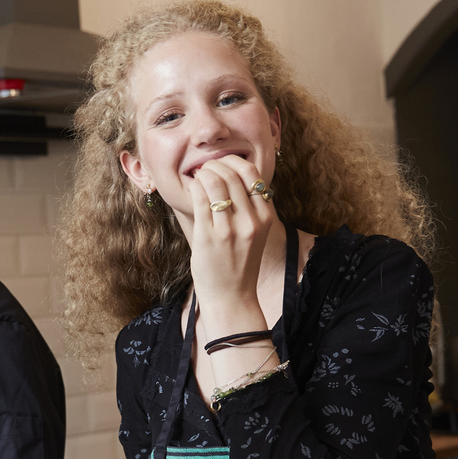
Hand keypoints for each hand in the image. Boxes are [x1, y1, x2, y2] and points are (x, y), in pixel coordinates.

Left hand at [181, 153, 276, 323]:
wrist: (231, 296)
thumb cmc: (239, 263)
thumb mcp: (255, 232)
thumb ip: (250, 207)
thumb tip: (230, 174)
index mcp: (265, 217)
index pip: (252, 174)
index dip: (234, 162)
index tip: (223, 165)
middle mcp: (250, 221)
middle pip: (232, 174)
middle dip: (215, 165)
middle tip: (206, 169)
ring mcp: (229, 230)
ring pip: (215, 182)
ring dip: (203, 173)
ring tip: (199, 177)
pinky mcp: (208, 237)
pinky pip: (199, 199)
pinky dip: (194, 187)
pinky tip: (192, 189)